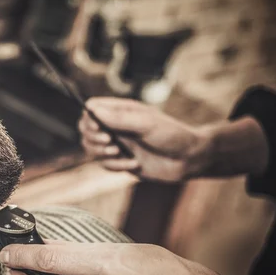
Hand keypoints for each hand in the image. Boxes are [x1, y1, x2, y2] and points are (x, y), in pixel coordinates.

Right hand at [78, 97, 208, 181]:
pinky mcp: (121, 161)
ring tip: (119, 153)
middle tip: (110, 142)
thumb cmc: (172, 135)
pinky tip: (134, 164)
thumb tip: (92, 109)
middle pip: (85, 129)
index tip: (100, 128)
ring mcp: (117, 144)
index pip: (92, 108)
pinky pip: (105, 165)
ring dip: (101, 153)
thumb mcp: (146, 123)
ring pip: (91, 148)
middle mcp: (116, 126)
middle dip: (93, 138)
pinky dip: (116, 166)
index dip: (90, 118)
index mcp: (121, 111)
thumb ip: (118, 118)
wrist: (190, 160)